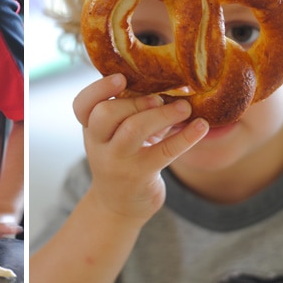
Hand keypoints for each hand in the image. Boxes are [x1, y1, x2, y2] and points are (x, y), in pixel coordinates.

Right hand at [73, 73, 208, 223]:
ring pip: (133, 129)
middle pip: (106, 114)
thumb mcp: (114, 134)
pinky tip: (201, 127)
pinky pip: (165, 152)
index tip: (121, 78)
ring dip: (162, 114)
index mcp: (91, 128)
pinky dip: (186, 137)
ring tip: (184, 108)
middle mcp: (99, 144)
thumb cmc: (122, 157)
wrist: (119, 204)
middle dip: (135, 101)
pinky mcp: (140, 176)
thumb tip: (168, 81)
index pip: (82, 105)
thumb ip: (128, 110)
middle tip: (159, 98)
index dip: (99, 88)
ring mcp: (118, 162)